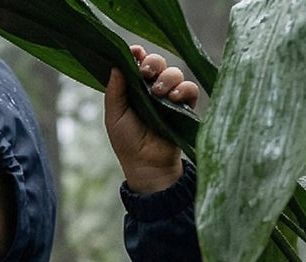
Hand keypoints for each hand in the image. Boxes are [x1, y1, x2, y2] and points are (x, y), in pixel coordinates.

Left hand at [105, 45, 197, 194]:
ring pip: (174, 72)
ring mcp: (170, 96)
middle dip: (152, 63)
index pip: (138, 63)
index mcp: (134, 88)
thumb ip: (114, 92)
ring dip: (167, 78)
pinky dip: (184, 89)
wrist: (147, 166)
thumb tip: (116, 65)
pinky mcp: (185, 106)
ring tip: (157, 93)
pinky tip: (174, 98)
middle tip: (146, 73)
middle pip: (157, 62)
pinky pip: (190, 88)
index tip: (136, 52)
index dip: (138, 54)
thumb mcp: (115, 117)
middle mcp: (152, 88)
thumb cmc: (128, 143)